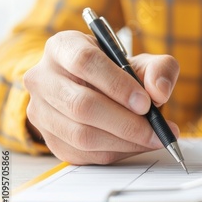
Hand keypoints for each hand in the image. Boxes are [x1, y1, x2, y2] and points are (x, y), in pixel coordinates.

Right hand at [24, 30, 179, 164]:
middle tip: (155, 129)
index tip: (145, 102)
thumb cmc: (121, 74)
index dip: (117, 84)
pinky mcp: (51, 141)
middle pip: (81, 105)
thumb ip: (160, 69)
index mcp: (63, 47)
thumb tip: (159, 91)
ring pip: (81, 135)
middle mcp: (43, 78)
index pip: (84, 62)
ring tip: (153, 138)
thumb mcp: (144, 62)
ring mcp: (41, 112)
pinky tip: (137, 144)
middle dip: (125, 121)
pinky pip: (84, 154)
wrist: (103, 92)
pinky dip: (117, 152)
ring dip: (124, 141)